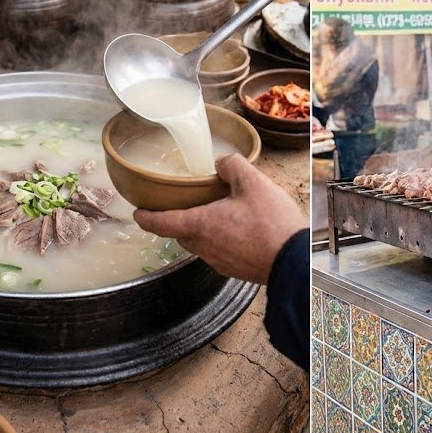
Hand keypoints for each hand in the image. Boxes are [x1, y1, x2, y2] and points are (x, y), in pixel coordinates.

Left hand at [133, 154, 306, 284]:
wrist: (294, 262)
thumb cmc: (272, 224)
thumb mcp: (253, 183)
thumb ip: (232, 166)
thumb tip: (222, 162)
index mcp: (200, 225)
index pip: (161, 223)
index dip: (145, 217)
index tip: (137, 213)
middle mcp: (204, 247)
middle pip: (180, 234)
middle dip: (177, 220)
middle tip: (183, 205)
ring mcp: (219, 261)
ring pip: (200, 244)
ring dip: (201, 230)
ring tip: (216, 214)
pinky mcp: (235, 269)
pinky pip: (218, 253)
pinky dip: (220, 240)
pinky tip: (238, 230)